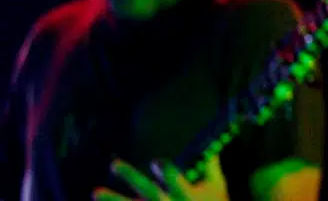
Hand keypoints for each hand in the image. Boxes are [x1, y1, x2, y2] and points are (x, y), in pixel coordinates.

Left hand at [94, 155, 227, 200]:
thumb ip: (211, 167)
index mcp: (187, 196)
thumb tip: (211, 147)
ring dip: (112, 200)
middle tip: (113, 164)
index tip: (155, 161)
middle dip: (130, 177)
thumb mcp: (216, 188)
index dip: (166, 173)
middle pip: (146, 192)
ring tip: (95, 192)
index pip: (176, 182)